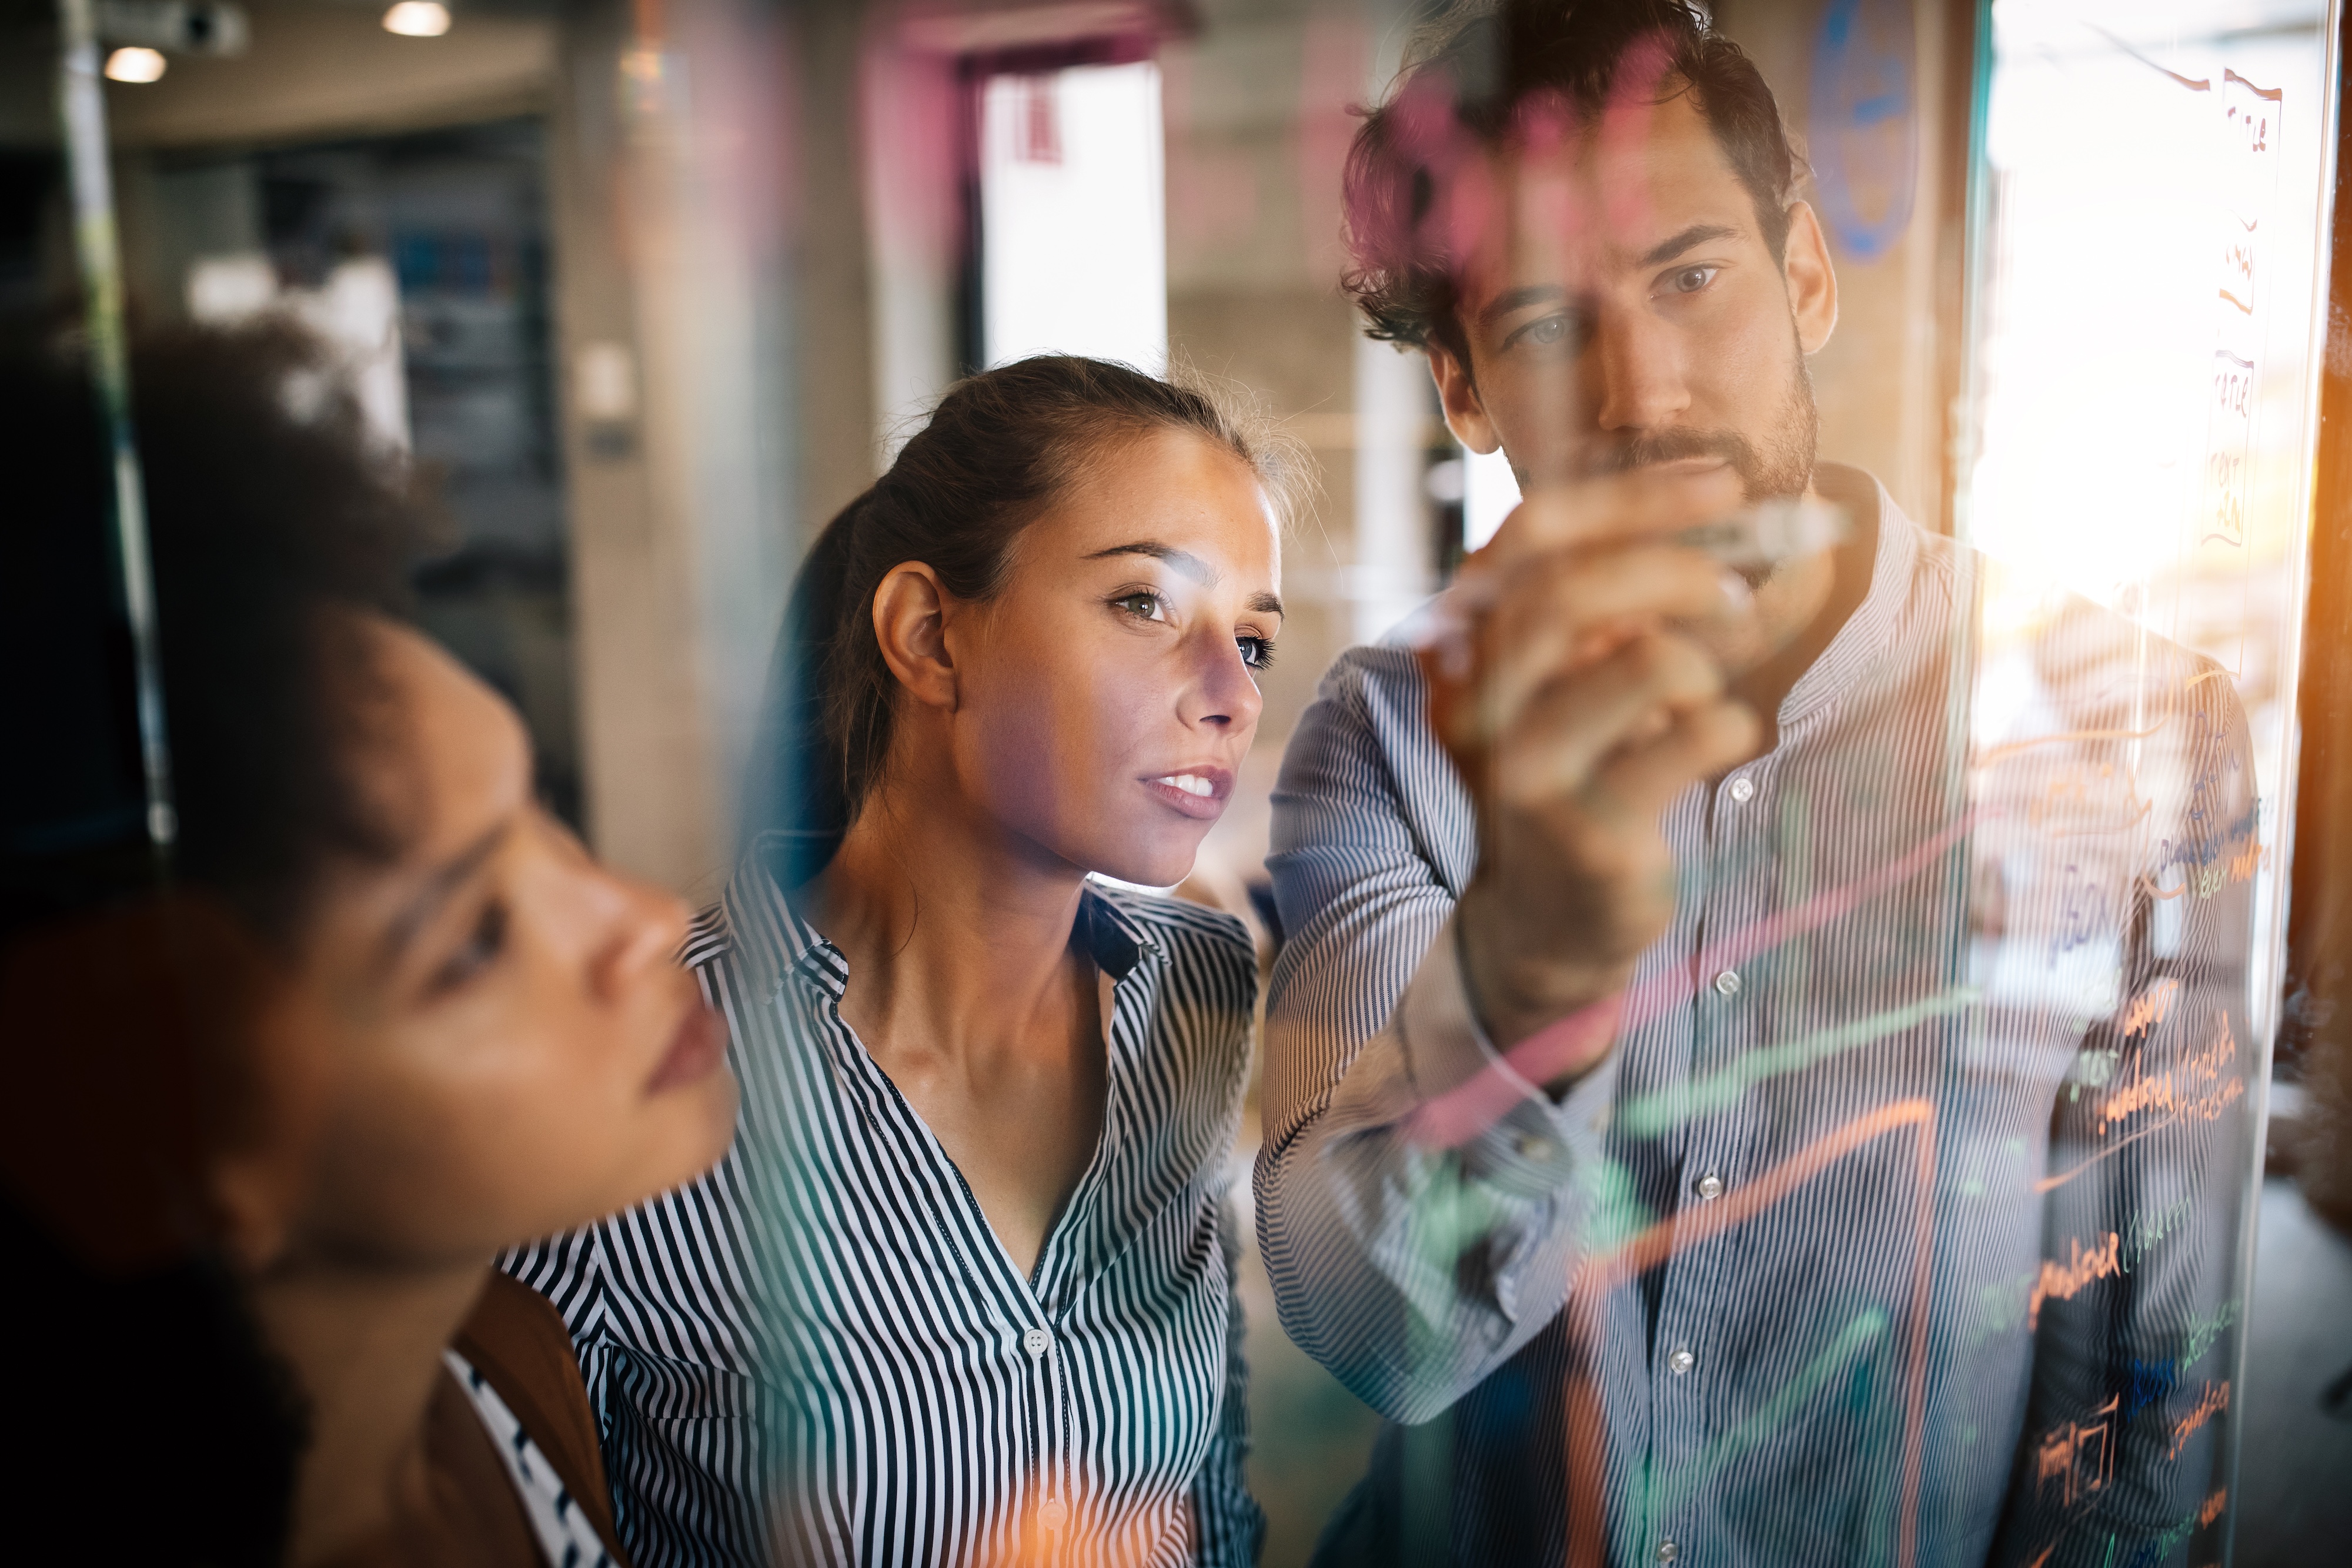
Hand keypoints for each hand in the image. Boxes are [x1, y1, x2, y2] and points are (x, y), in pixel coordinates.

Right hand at [1415, 468, 1761, 1081]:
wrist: (1547, 920)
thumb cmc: (1581, 771)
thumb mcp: (1586, 673)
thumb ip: (1638, 600)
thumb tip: (1754, 512)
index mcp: (1467, 644)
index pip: (1530, 535)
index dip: (1630, 498)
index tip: (1723, 484)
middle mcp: (1476, 701)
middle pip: (1572, 591)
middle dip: (1675, 567)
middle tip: (1733, 586)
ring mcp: (1523, 769)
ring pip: (1642, 660)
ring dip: (1701, 661)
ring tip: (1704, 691)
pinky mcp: (1583, 828)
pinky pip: (1688, 739)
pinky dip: (1725, 726)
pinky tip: (1715, 743)